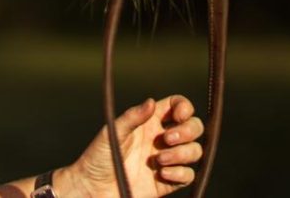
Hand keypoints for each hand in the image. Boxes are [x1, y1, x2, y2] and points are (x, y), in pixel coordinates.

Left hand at [58, 95, 203, 197]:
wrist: (94, 188)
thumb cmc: (99, 156)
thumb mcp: (113, 133)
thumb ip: (132, 117)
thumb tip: (151, 101)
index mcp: (149, 122)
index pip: (177, 106)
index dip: (185, 107)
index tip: (178, 116)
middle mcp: (161, 138)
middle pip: (194, 127)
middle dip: (188, 130)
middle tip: (167, 139)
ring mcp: (167, 159)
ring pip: (195, 151)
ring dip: (183, 153)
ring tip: (159, 160)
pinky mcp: (168, 181)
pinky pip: (189, 175)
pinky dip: (180, 173)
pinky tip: (161, 174)